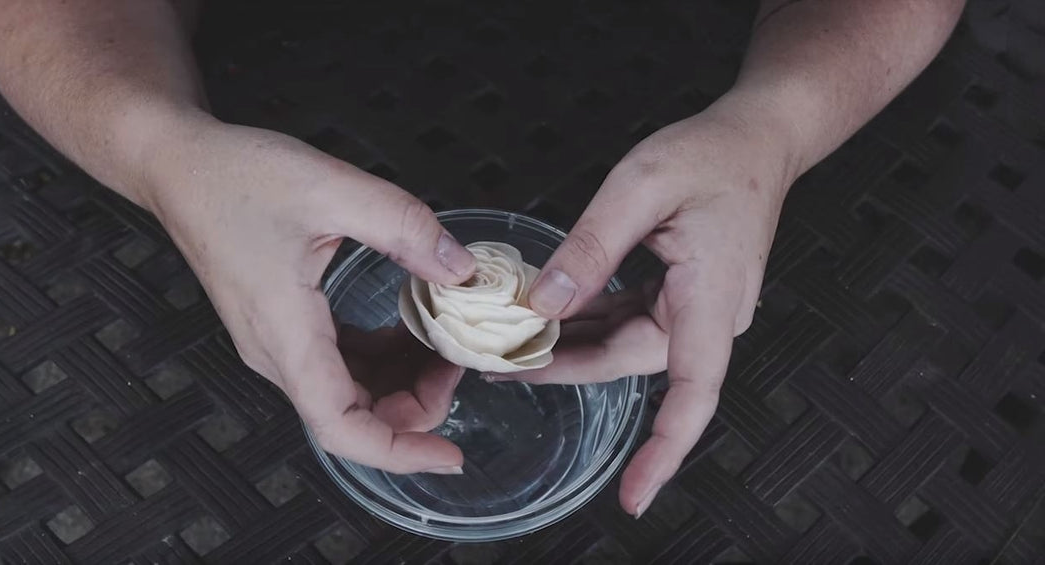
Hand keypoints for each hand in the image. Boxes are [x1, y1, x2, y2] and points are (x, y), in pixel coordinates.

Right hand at [145, 115, 475, 473]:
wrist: (178, 165)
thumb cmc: (236, 177)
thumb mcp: (331, 189)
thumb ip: (404, 226)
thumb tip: (459, 270)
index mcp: (286, 334)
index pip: (341, 427)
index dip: (399, 451)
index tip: (448, 454)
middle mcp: (277, 352)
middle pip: (354, 417)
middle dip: (415, 406)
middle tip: (458, 363)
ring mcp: (278, 342)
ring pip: (349, 392)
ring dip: (401, 380)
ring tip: (443, 342)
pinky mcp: (283, 325)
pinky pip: (339, 363)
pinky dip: (380, 356)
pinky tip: (408, 327)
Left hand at [524, 100, 795, 515]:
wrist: (759, 139)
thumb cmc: (714, 156)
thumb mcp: (641, 186)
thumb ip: (591, 247)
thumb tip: (546, 303)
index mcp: (713, 300)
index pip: (693, 393)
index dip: (664, 450)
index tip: (634, 497)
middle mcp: (707, 317)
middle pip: (629, 363)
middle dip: (565, 369)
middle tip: (498, 364)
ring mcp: (694, 309)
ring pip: (623, 345)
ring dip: (571, 347)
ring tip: (510, 345)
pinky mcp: (680, 295)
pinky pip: (627, 320)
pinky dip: (587, 321)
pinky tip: (547, 316)